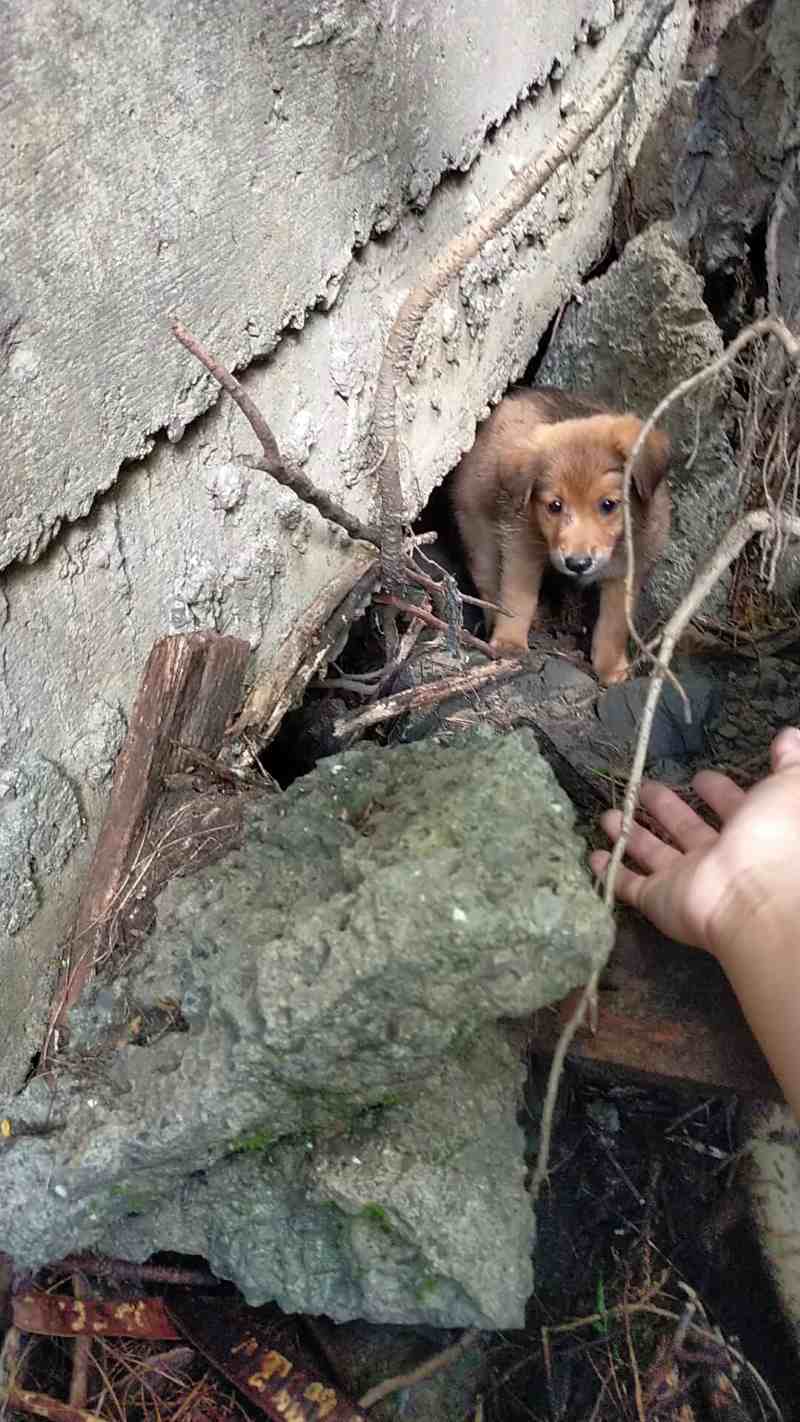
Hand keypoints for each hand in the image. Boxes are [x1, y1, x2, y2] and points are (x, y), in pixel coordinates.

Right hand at [590, 727, 799, 960]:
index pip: (731, 808)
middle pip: (686, 828)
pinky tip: (596, 857)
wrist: (755, 896)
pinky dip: (612, 874)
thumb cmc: (775, 836)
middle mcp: (718, 856)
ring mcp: (686, 880)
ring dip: (632, 834)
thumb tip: (788, 736)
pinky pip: (630, 886)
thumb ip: (791, 762)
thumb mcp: (791, 787)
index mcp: (750, 831)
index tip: (700, 776)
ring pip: (653, 853)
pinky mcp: (659, 899)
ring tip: (610, 814)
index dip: (717, 791)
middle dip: (665, 806)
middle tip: (645, 787)